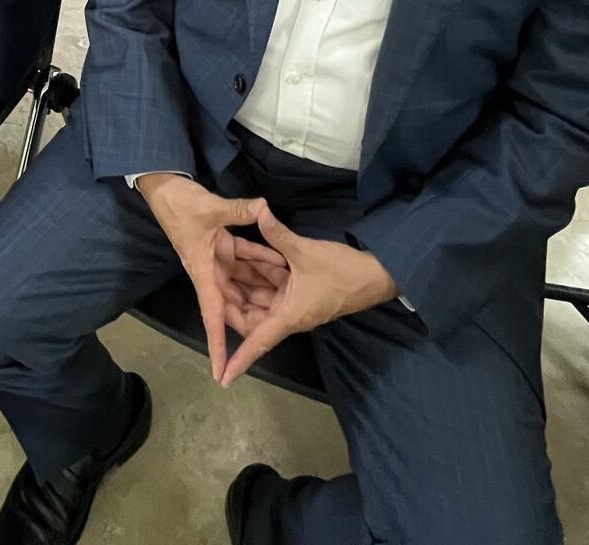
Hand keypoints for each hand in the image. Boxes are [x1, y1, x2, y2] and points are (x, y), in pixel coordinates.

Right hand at [135, 175, 274, 382]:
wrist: (163, 186)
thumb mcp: (208, 207)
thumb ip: (238, 210)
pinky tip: (281, 259)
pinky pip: (246, 259)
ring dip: (263, 285)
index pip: (212, 314)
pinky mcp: (221, 244)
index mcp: (203, 271)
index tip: (221, 371)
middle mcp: (210, 271)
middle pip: (234, 304)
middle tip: (283, 323)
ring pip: (243, 282)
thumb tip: (263, 207)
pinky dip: (262, 260)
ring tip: (292, 291)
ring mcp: (217, 258)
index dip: (217, 344)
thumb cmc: (178, 203)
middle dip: (255, 314)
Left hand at [217, 200, 398, 387]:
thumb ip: (278, 233)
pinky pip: (274, 289)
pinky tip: (250, 256)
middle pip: (252, 317)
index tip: (222, 377)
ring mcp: (294, 305)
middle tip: (212, 279)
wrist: (376, 274)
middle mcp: (289, 315)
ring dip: (247, 283)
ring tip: (224, 263)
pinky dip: (263, 276)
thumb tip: (258, 210)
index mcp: (288, 315)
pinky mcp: (300, 294)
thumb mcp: (306, 251)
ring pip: (262, 300)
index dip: (238, 360)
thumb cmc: (342, 271)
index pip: (257, 342)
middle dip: (232, 301)